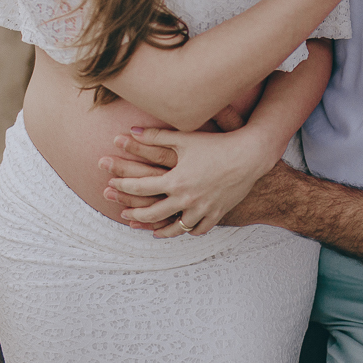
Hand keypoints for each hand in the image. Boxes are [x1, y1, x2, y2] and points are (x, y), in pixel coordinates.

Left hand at [102, 120, 277, 238]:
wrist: (250, 156)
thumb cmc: (216, 144)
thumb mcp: (185, 138)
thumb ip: (155, 135)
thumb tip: (131, 130)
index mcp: (175, 180)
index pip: (140, 187)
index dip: (123, 186)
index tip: (112, 186)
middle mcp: (186, 198)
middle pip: (153, 213)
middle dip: (136, 214)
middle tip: (125, 215)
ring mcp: (202, 208)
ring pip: (176, 228)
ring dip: (161, 230)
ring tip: (152, 230)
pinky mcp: (217, 213)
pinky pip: (199, 229)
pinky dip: (189, 231)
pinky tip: (182, 230)